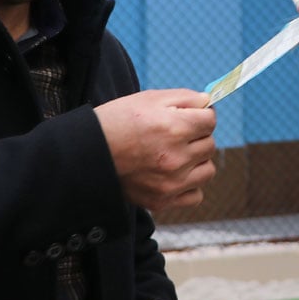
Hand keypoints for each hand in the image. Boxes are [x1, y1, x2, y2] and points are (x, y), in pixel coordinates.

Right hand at [95, 89, 216, 211]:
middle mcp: (176, 157)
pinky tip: (174, 175)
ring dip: (197, 161)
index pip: (210, 120)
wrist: (88, 152)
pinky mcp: (162, 201)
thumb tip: (208, 102)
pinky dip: (189, 185)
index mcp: (174, 128)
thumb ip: (184, 98)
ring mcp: (170, 182)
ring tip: (175, 154)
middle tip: (175, 134)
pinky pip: (195, 195)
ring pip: (207, 170)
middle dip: (197, 136)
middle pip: (209, 144)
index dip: (200, 115)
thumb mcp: (149, 99)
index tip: (188, 117)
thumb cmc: (117, 121)